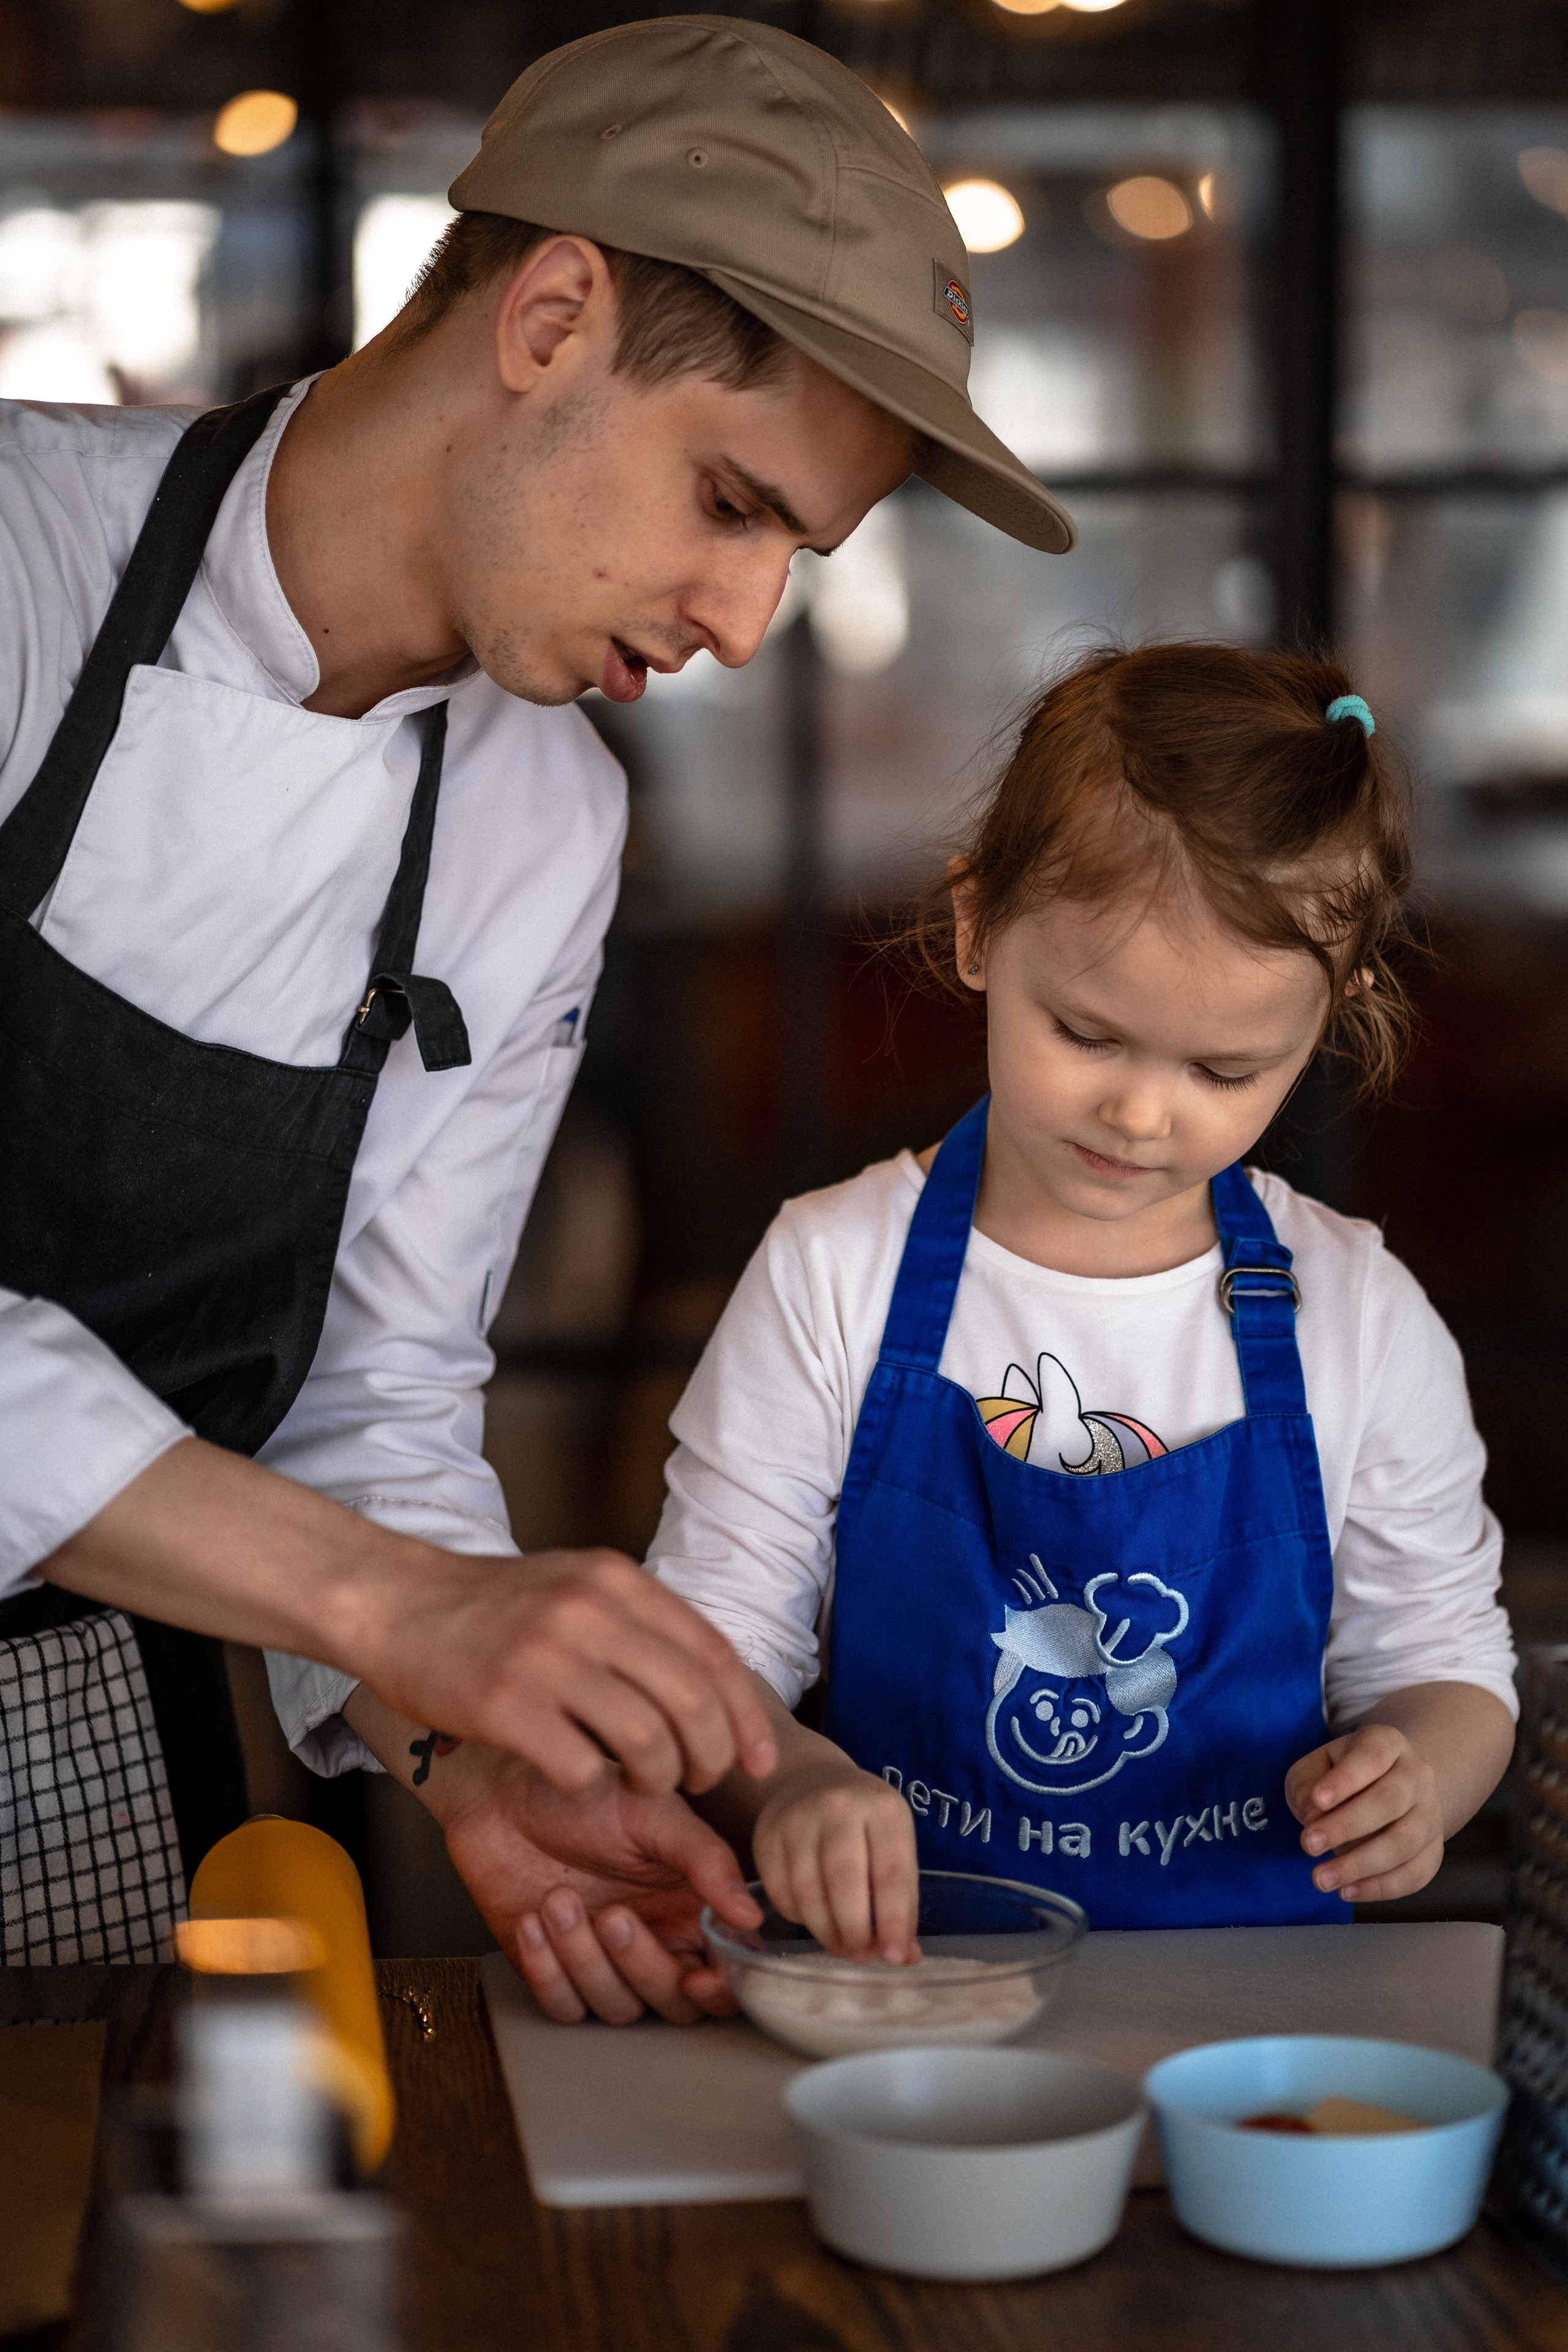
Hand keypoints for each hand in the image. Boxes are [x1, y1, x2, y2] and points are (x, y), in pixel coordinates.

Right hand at [51, 1442, 775, 1800]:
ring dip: (655, 1781)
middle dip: (710, 1759)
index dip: (746, 1716)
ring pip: (648, 1743)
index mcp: (617, 1581)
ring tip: (637, 1783)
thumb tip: (710, 1687)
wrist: (396, 1602)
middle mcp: (591, 1612)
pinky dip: (592, 1789)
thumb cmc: (490, 1607)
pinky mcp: (508, 1705)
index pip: (714, 1653)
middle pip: (693, 1704)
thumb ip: (638, 1623)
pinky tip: (578, 1780)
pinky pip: (583, 1770)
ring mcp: (549, 1658)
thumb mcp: (575, 1586)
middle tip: (696, 1781)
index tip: (759, 1761)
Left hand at [428, 1742, 760, 2024]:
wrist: (500, 1794)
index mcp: (690, 1906)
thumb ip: (706, 1860)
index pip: (724, 1971)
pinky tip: (532, 1922)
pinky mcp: (555, 1972)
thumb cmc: (582, 1794)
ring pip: (617, 2007)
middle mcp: (655, 1941)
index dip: (721, 1989)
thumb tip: (750, 1917)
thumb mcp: (653, 1814)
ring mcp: (604, 1962)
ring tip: (558, 1899)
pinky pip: (563, 2006)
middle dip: (642, 1966)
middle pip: (673, 2001)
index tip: (700, 1979)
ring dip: (585, 1961)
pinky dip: (548, 1973)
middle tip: (612, 1915)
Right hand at [753, 1756, 919, 1962]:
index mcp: (883, 1808)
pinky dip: (799, 1918)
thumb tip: (905, 1956)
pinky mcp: (767, 1836)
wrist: (813, 1781)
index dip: (893, 1920)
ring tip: (842, 1947)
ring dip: (827, 1932)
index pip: (891, 1872)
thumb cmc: (864, 1824)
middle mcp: (839, 1806)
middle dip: (855, 1930)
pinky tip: (815, 1922)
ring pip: (809, 1892)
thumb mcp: (893, 1846)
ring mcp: (797, 1818)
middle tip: (862, 1956)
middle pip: (845, 1882)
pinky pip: (780, 1893)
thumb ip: (902, 1900)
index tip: (894, 1956)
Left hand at [1285, 1724, 1444, 1902]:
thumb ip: (1307, 1783)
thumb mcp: (1316, 1766)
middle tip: (1307, 1844)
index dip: (1345, 1780)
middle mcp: (1417, 1775)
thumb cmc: (1342, 1777)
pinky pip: (1415, 1874)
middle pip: (1390, 1801)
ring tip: (1320, 1878)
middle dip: (1346, 1826)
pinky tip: (1347, 1891)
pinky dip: (1380, 1888)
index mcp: (1387, 1744)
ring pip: (1404, 1843)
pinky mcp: (1435, 1850)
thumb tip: (1312, 1814)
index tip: (1316, 1801)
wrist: (1389, 1787)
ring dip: (1360, 1865)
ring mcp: (1431, 1814)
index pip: (1371, 1757)